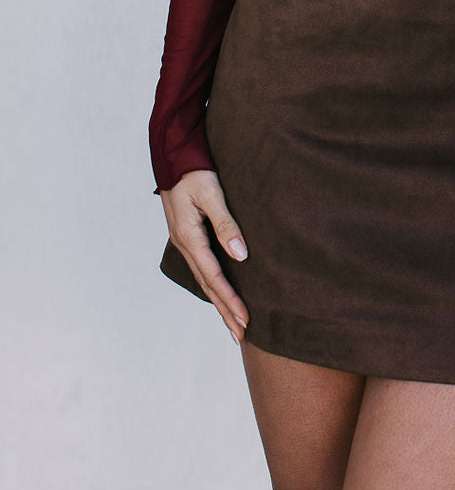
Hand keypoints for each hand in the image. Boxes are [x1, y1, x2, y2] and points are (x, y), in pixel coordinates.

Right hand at [159, 169, 249, 343]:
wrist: (173, 153)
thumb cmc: (194, 170)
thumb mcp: (211, 193)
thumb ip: (226, 224)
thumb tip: (241, 256)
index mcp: (189, 238)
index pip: (214, 278)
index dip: (231, 300)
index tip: (246, 320)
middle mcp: (185, 244)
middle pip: (208, 286)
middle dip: (225, 311)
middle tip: (242, 336)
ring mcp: (184, 241)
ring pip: (204, 279)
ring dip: (219, 302)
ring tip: (233, 323)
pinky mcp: (188, 235)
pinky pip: (202, 267)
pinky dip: (213, 284)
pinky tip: (220, 292)